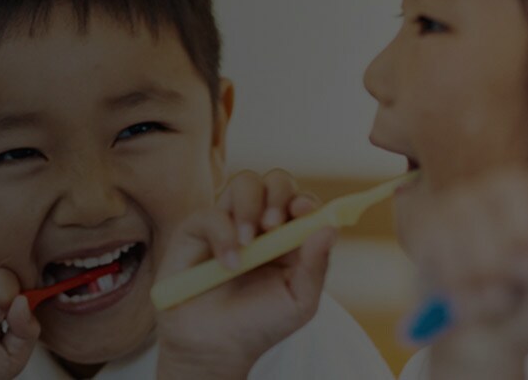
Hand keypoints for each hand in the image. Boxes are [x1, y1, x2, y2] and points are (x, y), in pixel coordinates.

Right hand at [155, 169, 334, 379]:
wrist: (213, 346)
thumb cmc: (259, 323)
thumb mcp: (299, 301)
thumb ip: (316, 266)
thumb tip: (330, 228)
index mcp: (290, 237)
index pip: (302, 202)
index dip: (305, 200)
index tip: (304, 211)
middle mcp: (261, 223)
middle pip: (276, 180)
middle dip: (279, 195)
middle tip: (273, 225)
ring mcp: (229, 221)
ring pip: (244, 182)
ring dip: (250, 207)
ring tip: (248, 244)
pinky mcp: (197, 229)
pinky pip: (211, 212)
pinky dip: (222, 234)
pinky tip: (229, 264)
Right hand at [406, 169, 527, 379]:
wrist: (485, 340)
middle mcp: (503, 191)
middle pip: (509, 190)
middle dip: (521, 236)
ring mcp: (461, 205)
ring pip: (473, 225)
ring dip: (491, 273)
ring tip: (502, 293)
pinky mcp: (429, 229)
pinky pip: (443, 250)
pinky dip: (463, 284)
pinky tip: (473, 297)